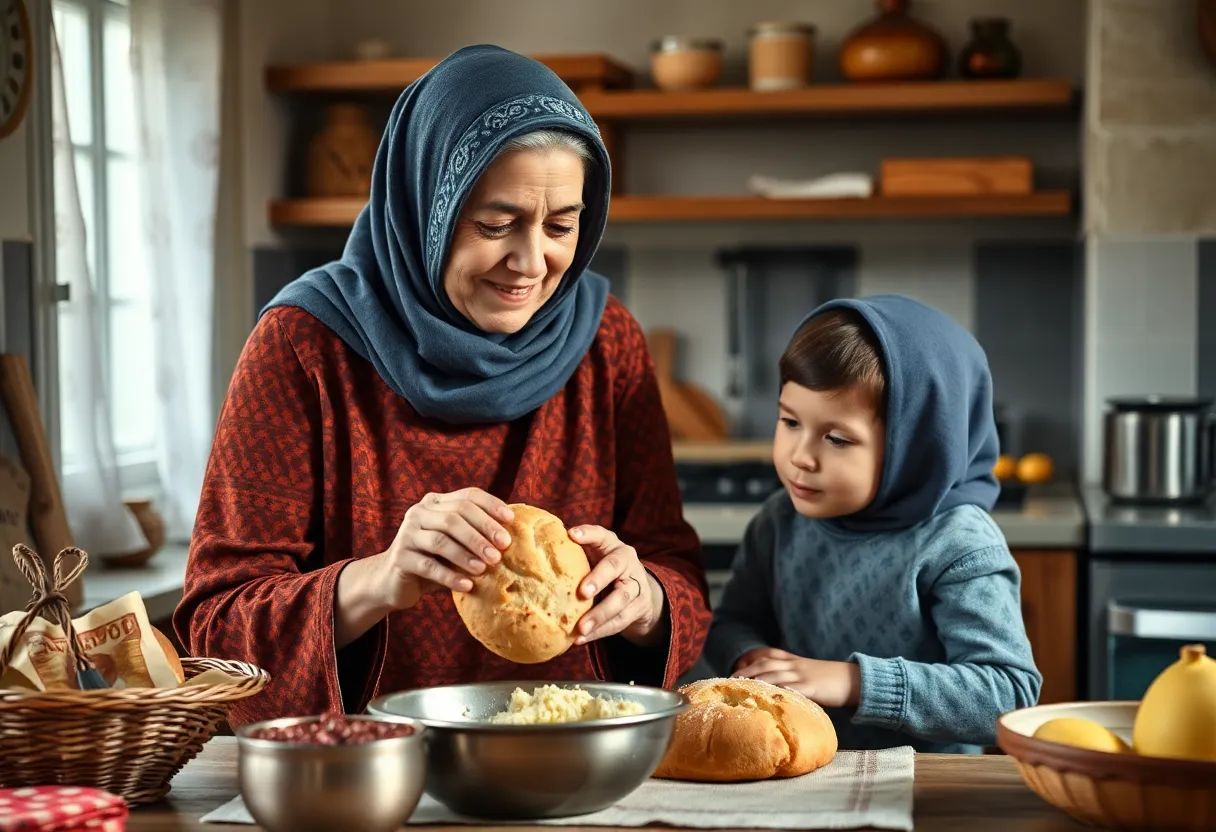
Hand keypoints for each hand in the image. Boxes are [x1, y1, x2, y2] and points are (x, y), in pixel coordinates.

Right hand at [375, 488, 514, 609]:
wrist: (394, 581)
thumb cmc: (435, 560)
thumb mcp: (455, 543)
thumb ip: (475, 534)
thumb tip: (513, 536)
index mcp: (435, 502)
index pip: (467, 496)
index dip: (490, 506)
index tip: (511, 520)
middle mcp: (419, 512)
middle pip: (454, 517)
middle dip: (481, 532)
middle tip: (501, 550)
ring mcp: (406, 534)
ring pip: (441, 540)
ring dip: (466, 555)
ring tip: (485, 568)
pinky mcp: (399, 558)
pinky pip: (428, 566)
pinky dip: (450, 576)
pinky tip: (467, 585)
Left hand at [568, 525, 665, 646]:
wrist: (638, 589)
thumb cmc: (605, 568)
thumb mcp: (596, 556)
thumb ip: (575, 552)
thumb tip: (540, 546)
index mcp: (613, 546)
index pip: (601, 535)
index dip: (588, 534)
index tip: (571, 535)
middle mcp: (627, 563)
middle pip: (614, 568)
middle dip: (598, 579)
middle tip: (583, 592)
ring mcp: (636, 586)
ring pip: (620, 601)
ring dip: (599, 616)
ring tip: (580, 628)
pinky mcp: (638, 609)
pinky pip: (619, 622)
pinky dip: (599, 632)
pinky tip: (581, 638)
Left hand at [732, 647, 859, 707]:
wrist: (853, 679)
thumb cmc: (828, 680)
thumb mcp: (806, 673)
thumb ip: (790, 678)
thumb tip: (771, 690)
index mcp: (793, 660)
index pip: (767, 655)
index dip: (750, 661)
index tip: (734, 671)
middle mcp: (795, 665)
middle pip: (766, 664)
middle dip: (747, 671)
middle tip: (731, 682)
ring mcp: (803, 675)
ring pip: (776, 674)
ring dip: (758, 680)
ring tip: (743, 688)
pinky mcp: (812, 687)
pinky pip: (794, 689)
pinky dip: (781, 691)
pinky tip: (769, 697)